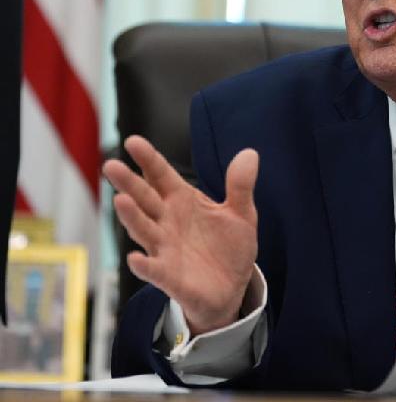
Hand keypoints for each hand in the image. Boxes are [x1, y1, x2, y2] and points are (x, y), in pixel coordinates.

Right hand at [103, 135, 258, 335]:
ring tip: (121, 201)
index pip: (161, 176)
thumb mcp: (241, 213)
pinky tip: (136, 259)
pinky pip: (154, 270)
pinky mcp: (169, 277)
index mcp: (183, 201)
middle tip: (111, 166)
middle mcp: (167, 222)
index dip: (148, 159)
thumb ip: (240, 185)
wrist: (232, 287)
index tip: (132, 142)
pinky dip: (144, 265)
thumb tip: (250, 153)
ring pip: (143, 230)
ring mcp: (165, 249)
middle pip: (144, 199)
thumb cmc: (229, 247)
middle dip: (129, 183)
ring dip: (131, 217)